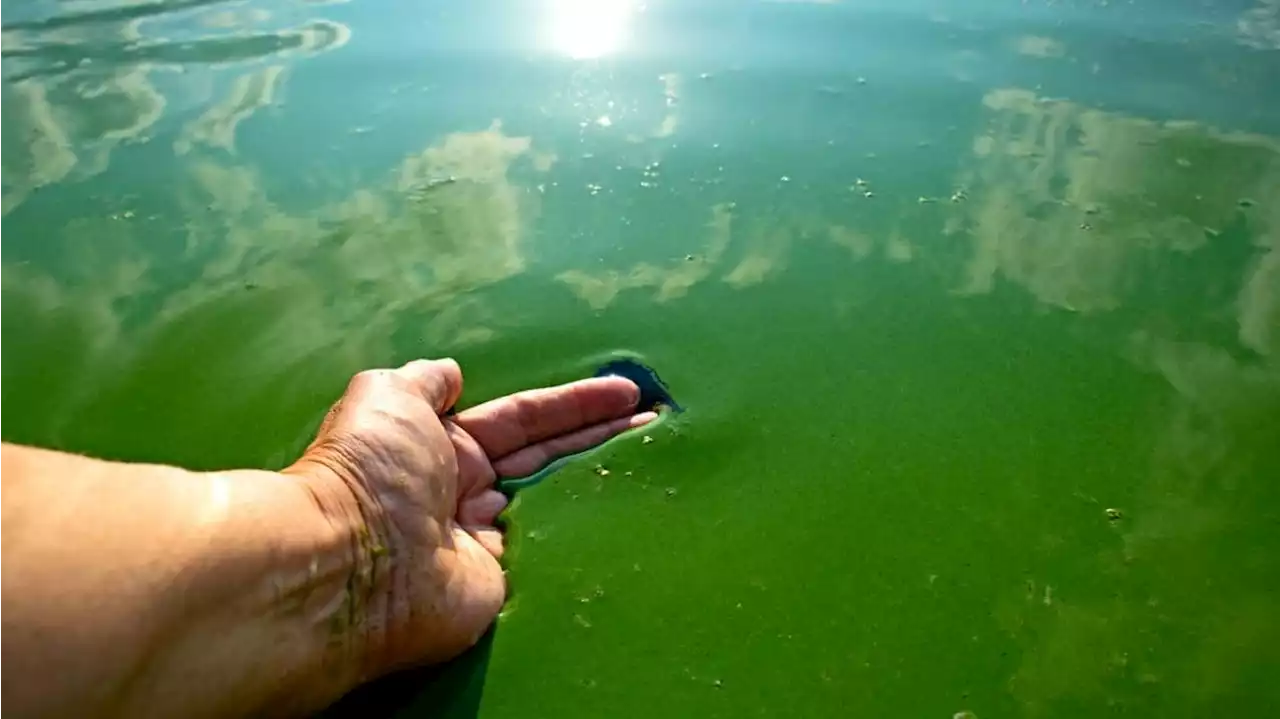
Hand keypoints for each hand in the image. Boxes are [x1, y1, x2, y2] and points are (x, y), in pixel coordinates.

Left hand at [285, 358, 654, 679]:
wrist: (354, 566)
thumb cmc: (370, 470)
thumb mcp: (388, 397)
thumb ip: (423, 380)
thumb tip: (449, 372)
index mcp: (442, 444)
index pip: (524, 418)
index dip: (575, 404)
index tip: (626, 391)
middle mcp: (465, 490)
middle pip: (549, 456)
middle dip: (601, 436)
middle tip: (657, 420)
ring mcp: (485, 540)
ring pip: (554, 501)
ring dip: (600, 478)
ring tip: (656, 456)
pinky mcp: (499, 583)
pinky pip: (550, 551)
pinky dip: (585, 534)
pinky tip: (626, 514)